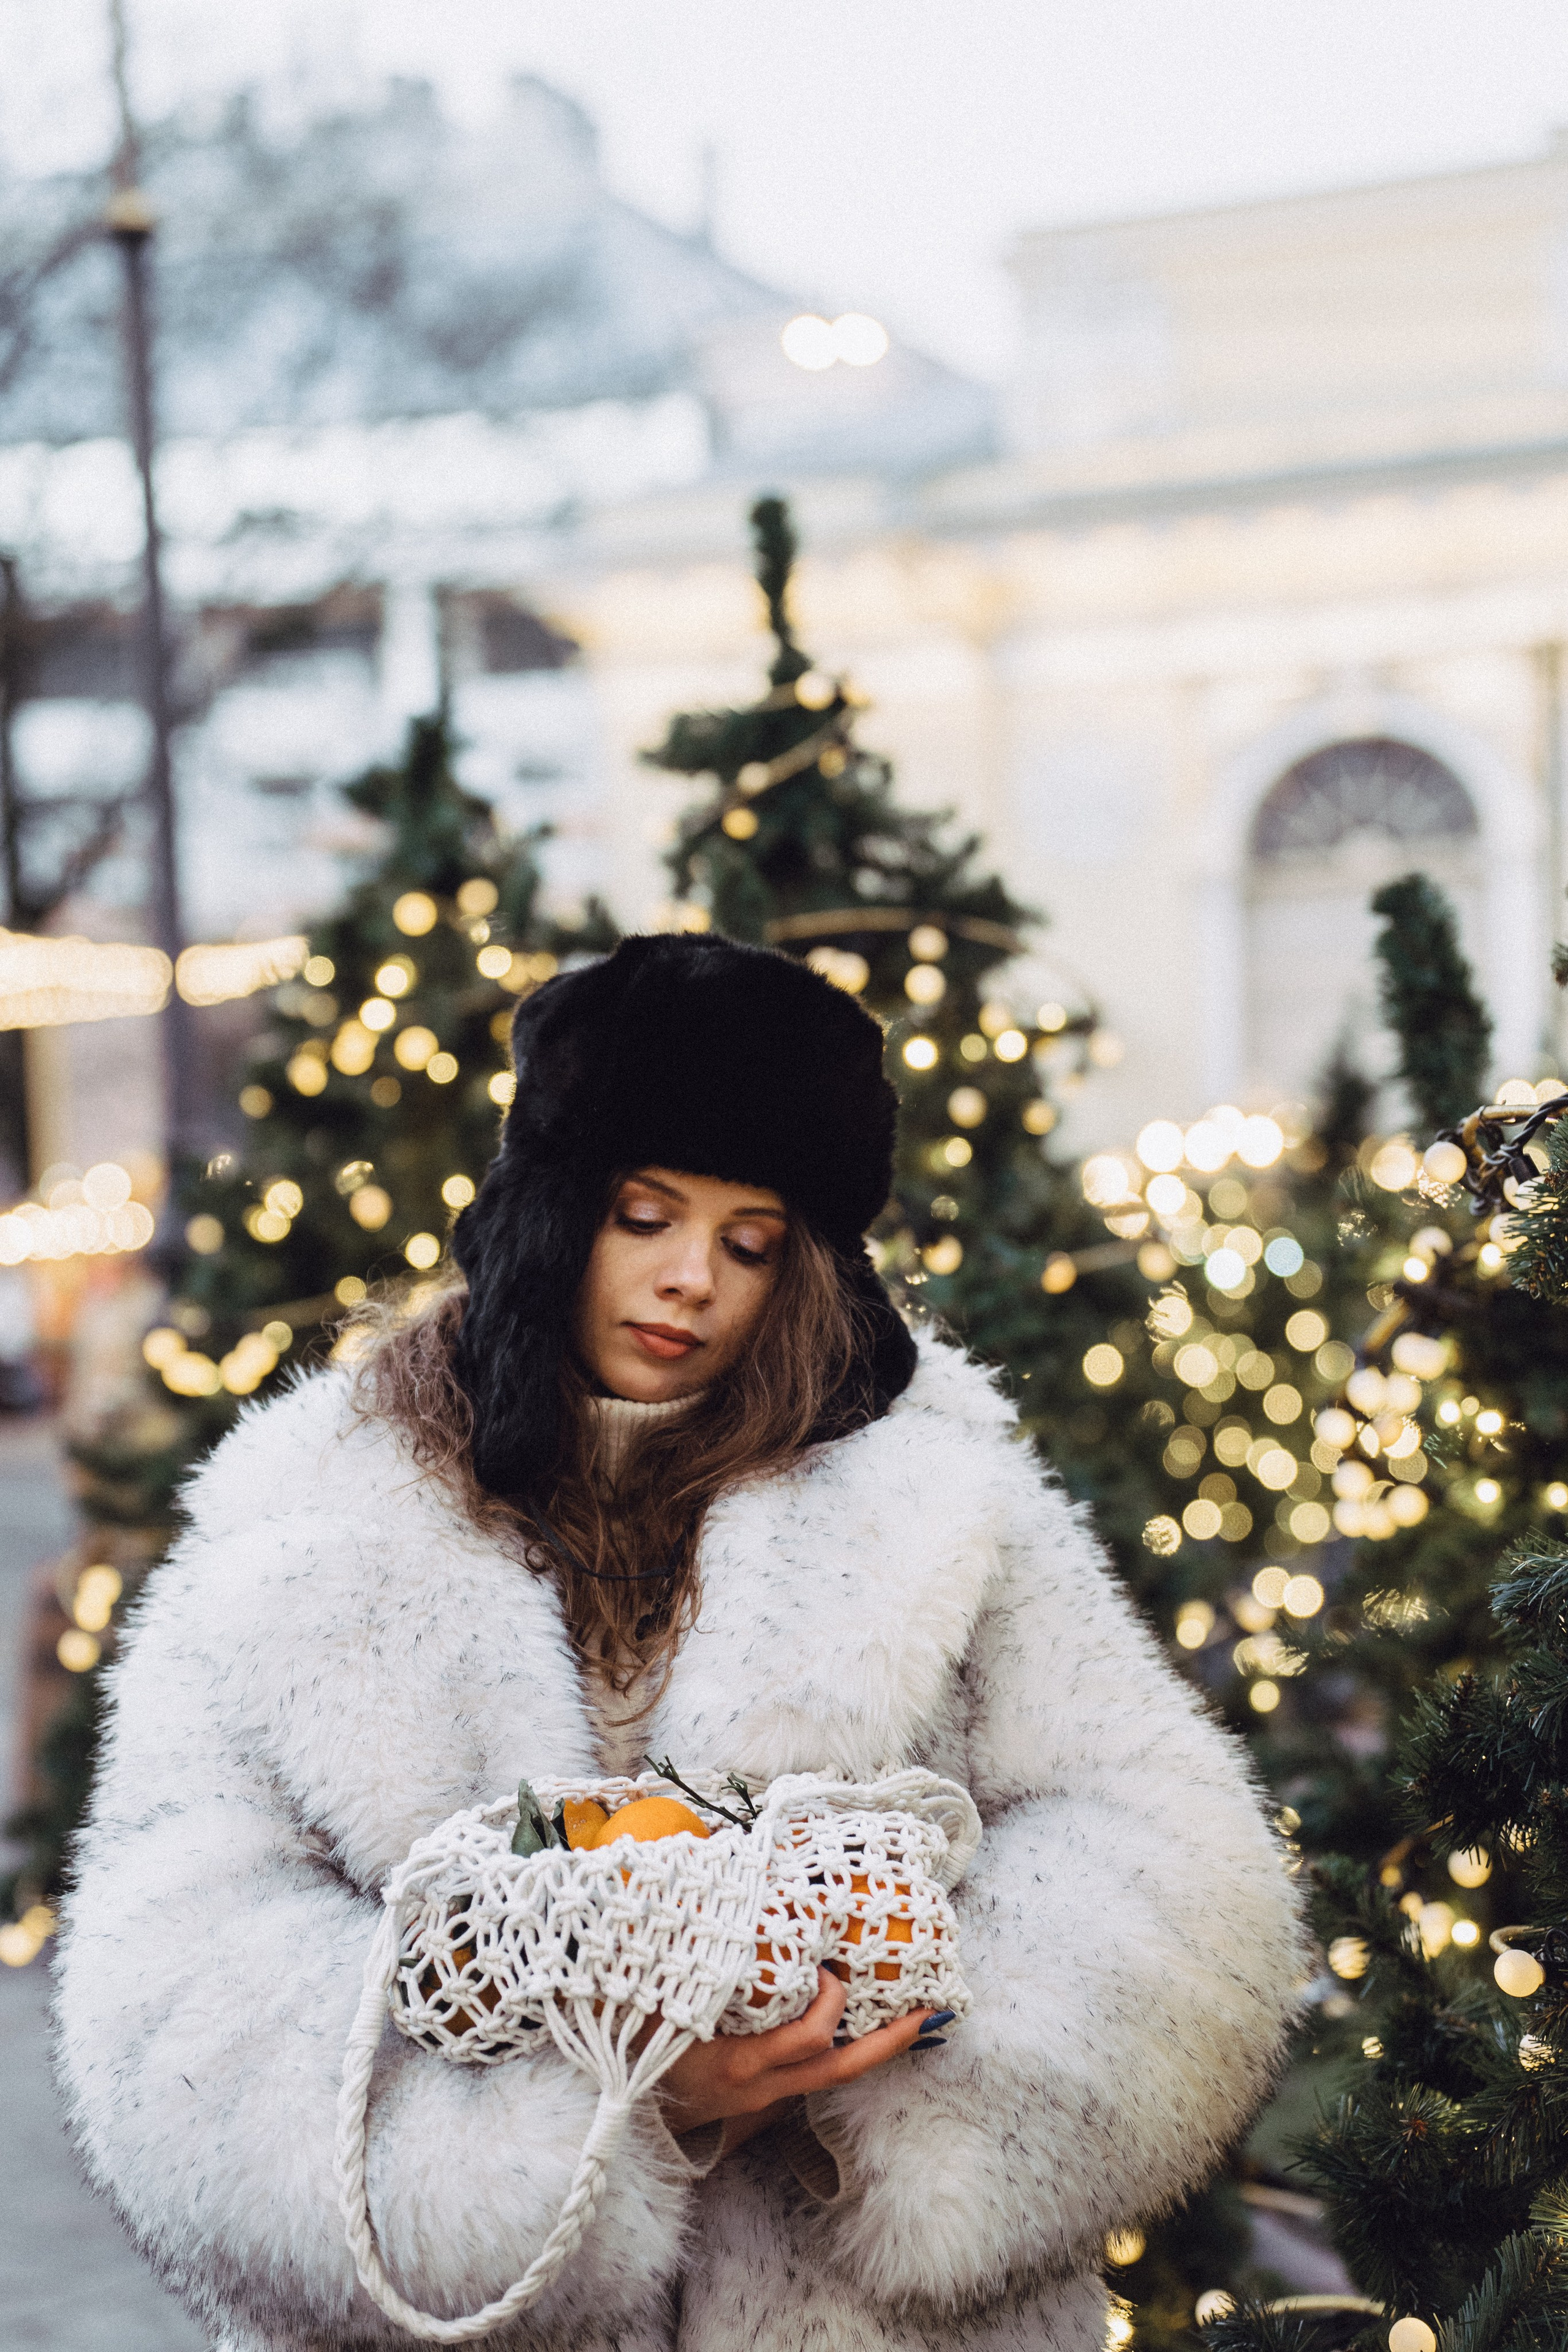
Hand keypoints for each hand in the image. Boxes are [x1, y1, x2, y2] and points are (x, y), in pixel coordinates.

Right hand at [656, 1967, 930, 2152]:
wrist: (630, 2119)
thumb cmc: (643, 2054)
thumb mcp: (658, 2010)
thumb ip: (688, 1964)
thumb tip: (706, 1905)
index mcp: (743, 2061)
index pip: (808, 2036)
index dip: (831, 2001)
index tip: (829, 1965)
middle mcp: (765, 2084)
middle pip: (843, 2067)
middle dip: (890, 2041)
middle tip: (929, 2009)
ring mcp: (769, 2096)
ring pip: (837, 2075)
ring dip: (877, 2046)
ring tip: (912, 2014)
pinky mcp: (768, 2096)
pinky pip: (817, 2072)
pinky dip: (844, 2047)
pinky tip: (864, 2025)